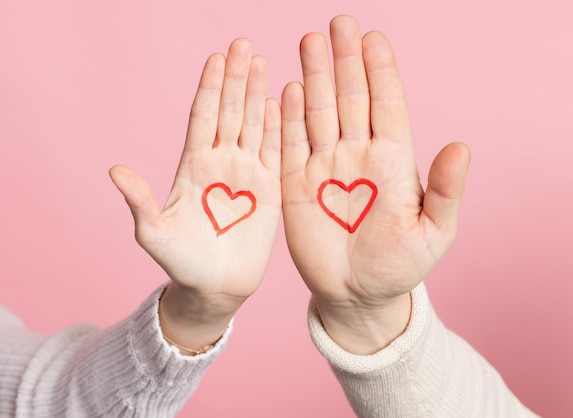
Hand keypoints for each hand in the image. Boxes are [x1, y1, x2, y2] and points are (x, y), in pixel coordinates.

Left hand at [110, 39, 280, 350]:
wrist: (215, 288)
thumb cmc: (181, 263)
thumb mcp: (154, 233)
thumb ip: (140, 201)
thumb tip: (114, 171)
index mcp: (194, 166)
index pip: (204, 117)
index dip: (210, 88)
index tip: (216, 57)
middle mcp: (222, 163)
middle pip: (231, 112)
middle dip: (236, 79)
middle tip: (243, 45)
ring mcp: (248, 175)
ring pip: (255, 125)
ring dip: (258, 94)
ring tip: (263, 62)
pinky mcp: (271, 191)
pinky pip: (276, 153)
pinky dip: (281, 128)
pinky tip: (284, 102)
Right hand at [281, 16, 469, 353]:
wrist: (359, 295)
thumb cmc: (400, 266)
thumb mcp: (433, 233)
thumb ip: (445, 190)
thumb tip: (461, 147)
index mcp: (393, 161)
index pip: (386, 104)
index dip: (380, 71)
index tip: (373, 38)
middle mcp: (358, 155)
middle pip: (351, 98)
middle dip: (344, 60)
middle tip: (339, 24)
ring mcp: (325, 168)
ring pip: (319, 112)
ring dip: (314, 78)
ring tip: (310, 41)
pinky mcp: (296, 186)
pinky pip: (291, 145)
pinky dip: (289, 118)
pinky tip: (288, 89)